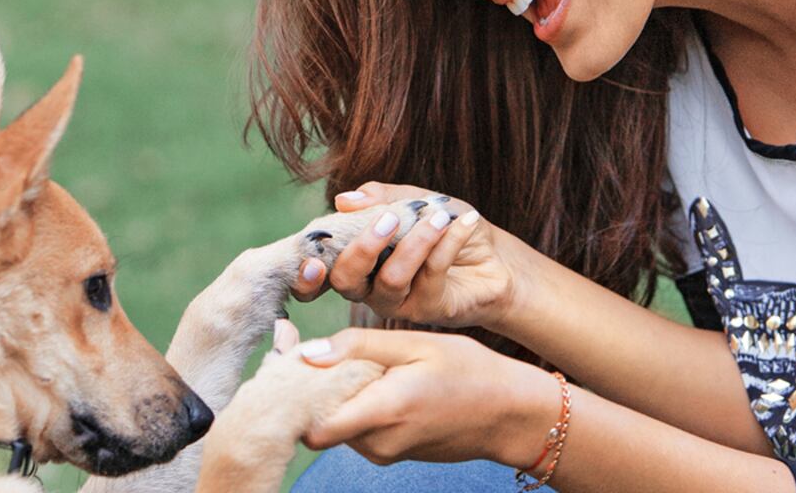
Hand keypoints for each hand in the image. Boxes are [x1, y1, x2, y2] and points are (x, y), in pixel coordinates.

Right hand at [291, 182, 525, 329]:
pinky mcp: (428, 312)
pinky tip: (464, 223)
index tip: (311, 260)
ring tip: (438, 217)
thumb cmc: (447, 226)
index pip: (318, 274)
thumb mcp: (416, 201)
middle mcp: (370, 287)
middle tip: (388, 219)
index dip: (306, 275)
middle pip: (346, 281)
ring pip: (390, 280)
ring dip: (414, 243)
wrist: (495, 256)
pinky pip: (430, 277)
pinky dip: (446, 244)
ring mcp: (398, 304)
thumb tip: (343, 200)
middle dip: (362, 248)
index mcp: (357, 259)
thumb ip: (381, 199)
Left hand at [296, 327, 559, 466]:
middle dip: (306, 388)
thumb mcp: (417, 343)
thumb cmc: (470, 371)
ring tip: (345, 359)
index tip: (286, 357)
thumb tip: (306, 352)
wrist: (509, 414)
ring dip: (330, 395)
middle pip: (316, 424)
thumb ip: (359, 347)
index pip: (311, 428)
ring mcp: (384, 453)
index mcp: (384, 412)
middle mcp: (378, 443)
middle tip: (304, 346)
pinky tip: (366, 378)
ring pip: (335, 426)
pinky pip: (356, 430)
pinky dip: (351, 405)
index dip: (291, 394)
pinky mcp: (390, 454)